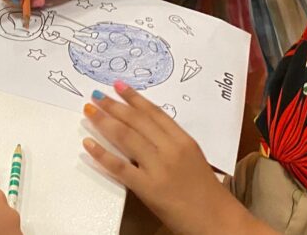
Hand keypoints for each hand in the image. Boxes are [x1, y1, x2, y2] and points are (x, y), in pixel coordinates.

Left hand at [83, 83, 240, 234]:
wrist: (218, 222)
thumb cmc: (208, 194)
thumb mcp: (194, 159)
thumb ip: (171, 144)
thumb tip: (144, 132)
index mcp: (184, 141)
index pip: (154, 113)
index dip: (134, 98)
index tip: (118, 86)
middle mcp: (171, 150)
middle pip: (137, 121)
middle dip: (114, 106)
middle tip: (97, 96)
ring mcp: (159, 168)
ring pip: (126, 138)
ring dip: (104, 122)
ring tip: (89, 111)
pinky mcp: (148, 188)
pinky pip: (120, 167)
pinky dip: (102, 154)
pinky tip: (88, 144)